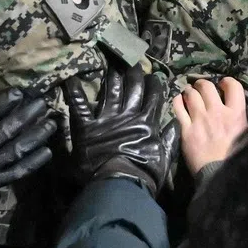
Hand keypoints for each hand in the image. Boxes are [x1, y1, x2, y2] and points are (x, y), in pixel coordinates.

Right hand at [0, 85, 57, 210]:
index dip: (2, 104)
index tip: (19, 92)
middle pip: (5, 132)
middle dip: (26, 117)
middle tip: (42, 103)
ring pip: (16, 151)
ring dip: (35, 137)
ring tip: (51, 124)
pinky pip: (17, 172)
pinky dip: (33, 162)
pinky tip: (47, 151)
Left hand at [63, 65, 178, 196]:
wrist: (121, 184)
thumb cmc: (144, 174)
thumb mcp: (163, 157)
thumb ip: (170, 139)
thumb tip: (177, 122)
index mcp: (146, 123)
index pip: (153, 97)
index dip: (154, 85)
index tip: (153, 76)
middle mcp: (127, 115)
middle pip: (133, 88)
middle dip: (134, 74)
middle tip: (133, 63)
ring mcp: (106, 119)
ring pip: (111, 91)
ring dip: (112, 77)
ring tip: (112, 65)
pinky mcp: (87, 127)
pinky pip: (79, 107)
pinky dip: (74, 93)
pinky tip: (70, 80)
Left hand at [173, 78, 247, 174]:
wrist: (219, 175)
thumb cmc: (237, 157)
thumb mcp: (246, 136)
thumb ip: (240, 120)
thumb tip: (237, 112)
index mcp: (235, 114)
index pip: (234, 86)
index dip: (227, 81)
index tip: (222, 84)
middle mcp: (217, 112)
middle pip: (207, 86)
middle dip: (202, 83)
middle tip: (201, 87)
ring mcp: (199, 119)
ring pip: (191, 94)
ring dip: (190, 91)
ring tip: (189, 93)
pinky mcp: (186, 129)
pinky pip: (178, 108)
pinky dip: (178, 101)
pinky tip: (179, 100)